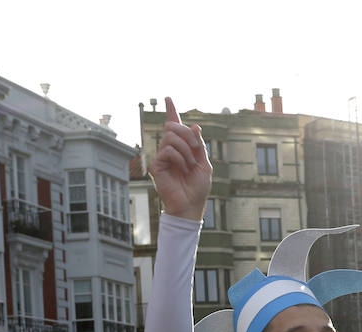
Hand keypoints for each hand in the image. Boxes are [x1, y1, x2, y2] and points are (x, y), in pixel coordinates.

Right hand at [151, 97, 211, 220]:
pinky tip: (183, 169)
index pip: (175, 126)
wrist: (191, 205)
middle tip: (196, 149)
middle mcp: (170, 150)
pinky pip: (168, 150)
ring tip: (190, 164)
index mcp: (182, 148)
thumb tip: (195, 126)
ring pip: (171, 137)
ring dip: (186, 149)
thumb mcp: (204, 163)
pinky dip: (180, 158)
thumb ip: (200, 145)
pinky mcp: (157, 165)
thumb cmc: (197, 187)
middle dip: (187, 134)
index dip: (171, 111)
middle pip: (173, 126)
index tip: (168, 98)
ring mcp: (162, 157)